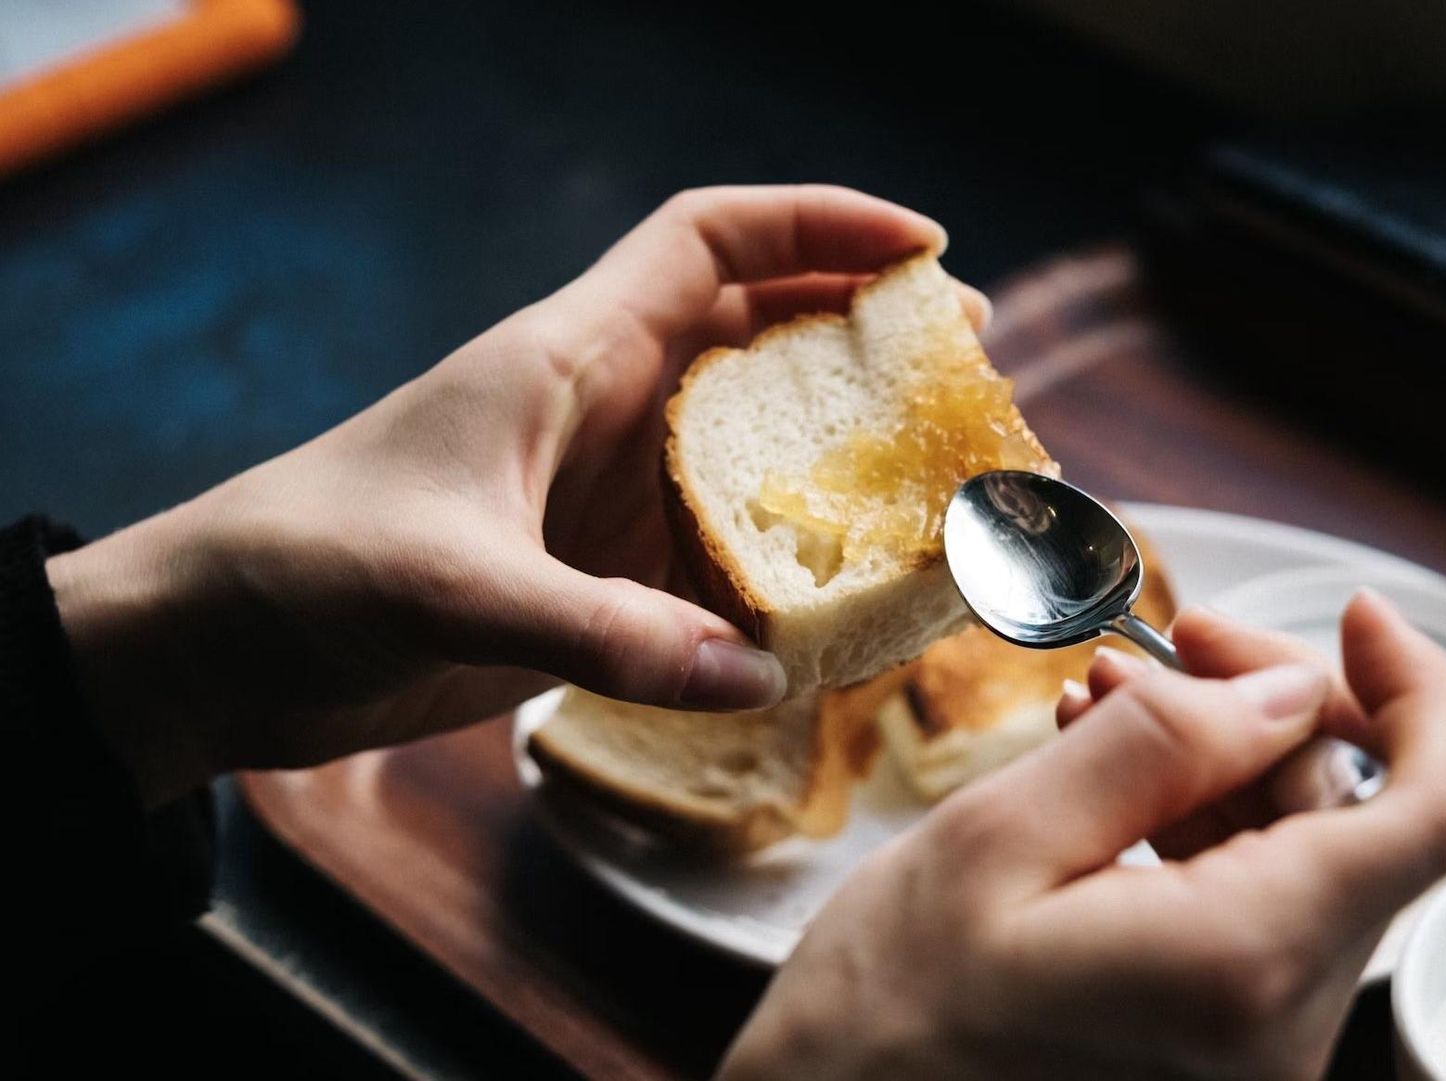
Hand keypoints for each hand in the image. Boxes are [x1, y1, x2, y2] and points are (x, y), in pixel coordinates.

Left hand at [48, 185, 980, 807]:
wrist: (218, 645)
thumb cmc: (311, 567)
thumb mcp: (458, 587)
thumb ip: (608, 634)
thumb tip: (759, 673)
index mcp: (570, 354)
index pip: (711, 240)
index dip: (823, 222)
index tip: (928, 245)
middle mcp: (604, 409)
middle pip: (759, 333)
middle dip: (864, 333)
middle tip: (966, 365)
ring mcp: (605, 494)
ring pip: (752, 446)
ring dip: (838, 454)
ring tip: (936, 479)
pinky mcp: (598, 576)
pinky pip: (719, 554)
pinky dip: (788, 566)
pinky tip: (845, 601)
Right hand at [720, 596, 1445, 1080]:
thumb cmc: (882, 1015)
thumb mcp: (999, 841)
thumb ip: (1159, 750)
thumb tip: (1286, 692)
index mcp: (1241, 967)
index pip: (1430, 817)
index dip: (1417, 695)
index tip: (1357, 614)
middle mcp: (1279, 1032)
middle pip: (1352, 827)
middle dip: (1270, 714)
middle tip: (1164, 646)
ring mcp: (1255, 1059)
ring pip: (1301, 867)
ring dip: (1221, 769)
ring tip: (1099, 706)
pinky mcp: (1220, 1063)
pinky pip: (1251, 919)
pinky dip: (1197, 836)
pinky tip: (1107, 782)